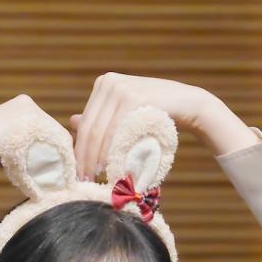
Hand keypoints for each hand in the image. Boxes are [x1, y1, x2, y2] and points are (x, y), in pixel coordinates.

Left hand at [69, 73, 218, 179]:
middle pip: (89, 128)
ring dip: (95, 158)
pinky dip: (110, 151)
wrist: (188, 104)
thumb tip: (72, 122)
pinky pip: (115, 130)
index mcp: (103, 84)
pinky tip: (108, 166)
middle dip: (84, 157)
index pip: (85, 123)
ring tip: (95, 177)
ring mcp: (121, 88)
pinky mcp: (134, 98)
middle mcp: (108, 82)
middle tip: (84, 180)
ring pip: (99, 131)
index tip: (78, 171)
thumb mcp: (125, 113)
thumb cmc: (155, 112)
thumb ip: (101, 117)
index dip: (79, 149)